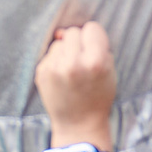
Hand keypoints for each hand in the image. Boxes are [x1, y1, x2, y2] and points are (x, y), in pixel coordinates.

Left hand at [35, 21, 117, 151]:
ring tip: (71, 71)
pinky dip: (55, 61)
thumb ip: (96, 47)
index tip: (95, 49)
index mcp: (95, 61)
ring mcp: (55, 68)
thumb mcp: (109, 71)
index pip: (92, 28)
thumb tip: (64, 31)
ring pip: (59, 42)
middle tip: (82, 60)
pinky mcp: (42, 72)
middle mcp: (73, 63)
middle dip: (78, 43)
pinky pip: (50, 54)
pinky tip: (61, 77)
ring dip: (65, 52)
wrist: (78, 124)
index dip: (95, 38)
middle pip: (73, 32)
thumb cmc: (97, 97)